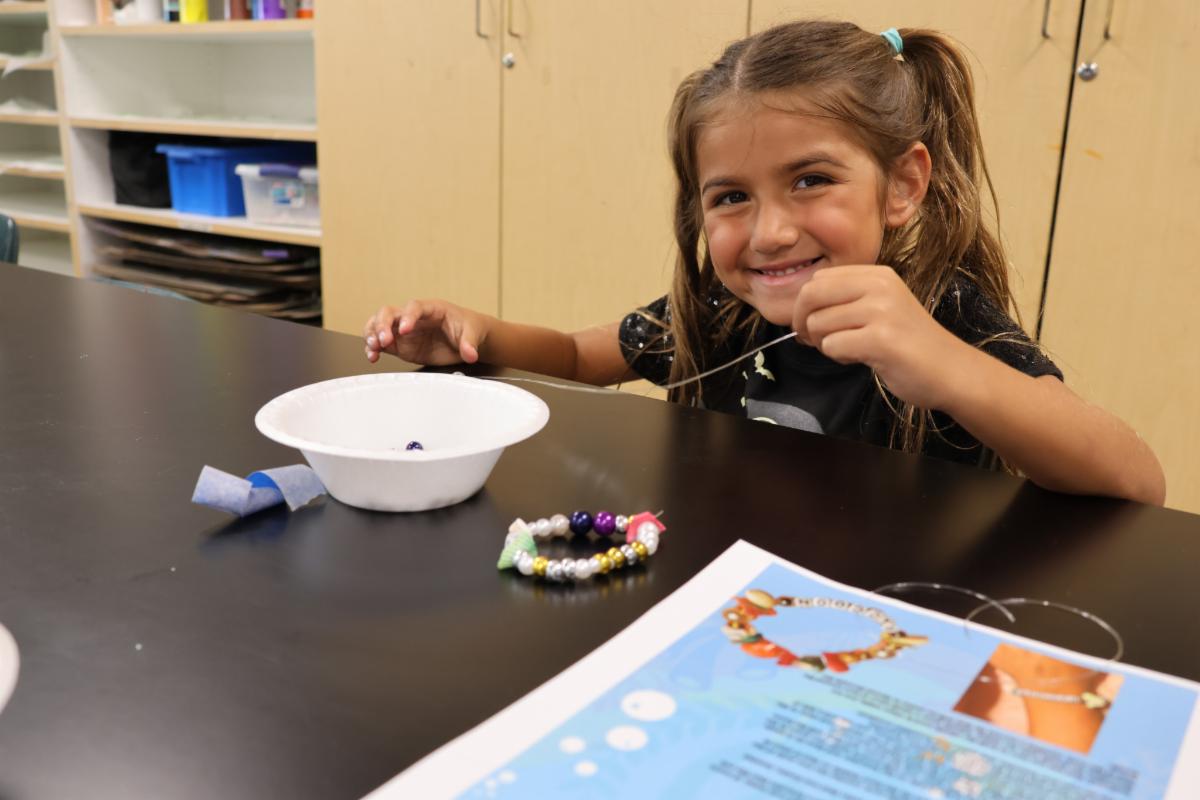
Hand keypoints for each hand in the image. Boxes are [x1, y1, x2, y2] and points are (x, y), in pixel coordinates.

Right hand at [363, 299, 490, 365]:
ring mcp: (404, 331)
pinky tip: (373, 356)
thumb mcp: (473, 333)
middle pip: (389, 312)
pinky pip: (381, 343)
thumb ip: (469, 343)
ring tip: (373, 347)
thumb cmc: (468, 328)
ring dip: (372, 334)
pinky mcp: (401, 345)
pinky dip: (374, 348)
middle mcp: (413, 317)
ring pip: (379, 325)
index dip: (408, 317)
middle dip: (383, 325)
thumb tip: (470, 354)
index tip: (405, 330)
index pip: (414, 307)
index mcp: (431, 308)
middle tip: (384, 340)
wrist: (467, 339)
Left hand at [792, 265, 971, 408]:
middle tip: (811, 340)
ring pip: (818, 323)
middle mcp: (879, 286)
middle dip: (803, 322)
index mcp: (878, 275)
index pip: (819, 279)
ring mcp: (881, 311)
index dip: (805, 304)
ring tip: (850, 350)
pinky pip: (832, 346)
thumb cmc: (910, 344)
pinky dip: (838, 357)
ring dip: (825, 344)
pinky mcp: (880, 339)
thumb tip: (800, 311)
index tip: (810, 324)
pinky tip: (860, 358)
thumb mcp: (881, 307)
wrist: (950, 370)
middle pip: (811, 295)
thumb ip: (846, 301)